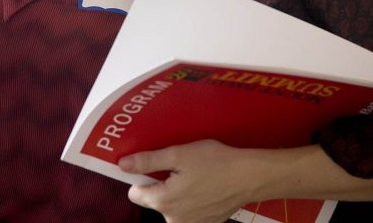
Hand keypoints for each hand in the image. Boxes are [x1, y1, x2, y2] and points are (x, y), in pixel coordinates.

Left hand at [119, 140, 250, 222]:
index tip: (157, 167)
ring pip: (172, 207)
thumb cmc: (215, 162)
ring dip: (178, 193)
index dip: (143, 177)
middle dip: (162, 185)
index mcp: (163, 202)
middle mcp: (174, 219)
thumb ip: (148, 161)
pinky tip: (205, 187)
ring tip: (195, 177)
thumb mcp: (178, 155)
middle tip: (181, 168)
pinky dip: (192, 201)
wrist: (249, 177)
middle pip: (154, 201)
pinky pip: (189, 212)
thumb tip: (123, 165)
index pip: (135, 194)